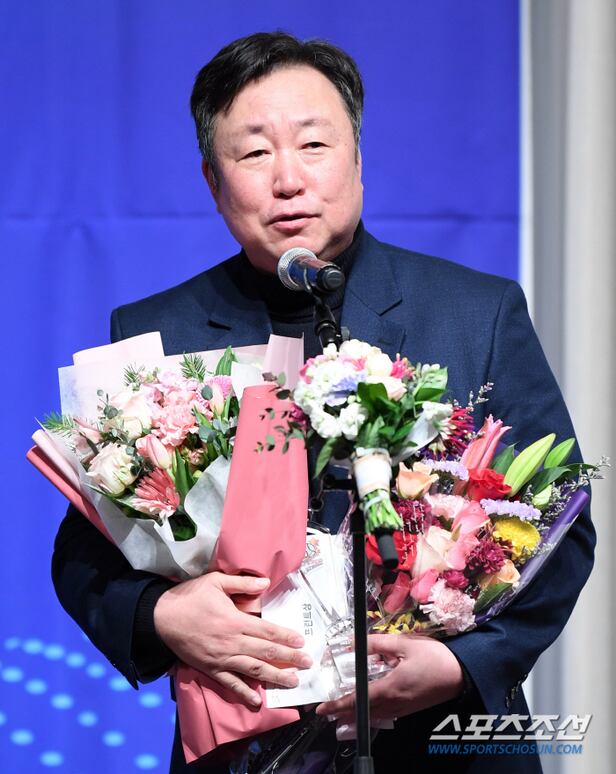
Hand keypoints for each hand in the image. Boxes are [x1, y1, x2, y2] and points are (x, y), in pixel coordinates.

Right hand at [153, 572, 311, 706]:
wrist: (161, 618)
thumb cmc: (190, 597)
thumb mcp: (216, 582)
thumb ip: (242, 582)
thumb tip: (266, 582)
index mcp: (234, 621)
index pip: (267, 631)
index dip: (286, 637)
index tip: (301, 642)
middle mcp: (231, 642)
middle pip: (265, 652)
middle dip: (289, 659)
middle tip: (307, 663)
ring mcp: (221, 659)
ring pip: (252, 670)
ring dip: (274, 677)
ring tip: (293, 682)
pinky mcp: (210, 669)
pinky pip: (230, 683)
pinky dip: (244, 693)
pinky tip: (257, 701)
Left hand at [315, 634, 463, 722]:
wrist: (462, 674)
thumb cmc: (435, 658)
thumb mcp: (404, 644)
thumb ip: (377, 644)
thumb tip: (355, 642)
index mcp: (390, 688)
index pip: (357, 700)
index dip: (337, 705)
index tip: (322, 709)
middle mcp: (394, 703)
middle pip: (362, 713)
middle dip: (342, 713)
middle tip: (326, 711)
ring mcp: (403, 708)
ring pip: (373, 716)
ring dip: (355, 714)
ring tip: (341, 710)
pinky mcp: (410, 708)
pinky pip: (384, 715)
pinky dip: (370, 714)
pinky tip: (368, 707)